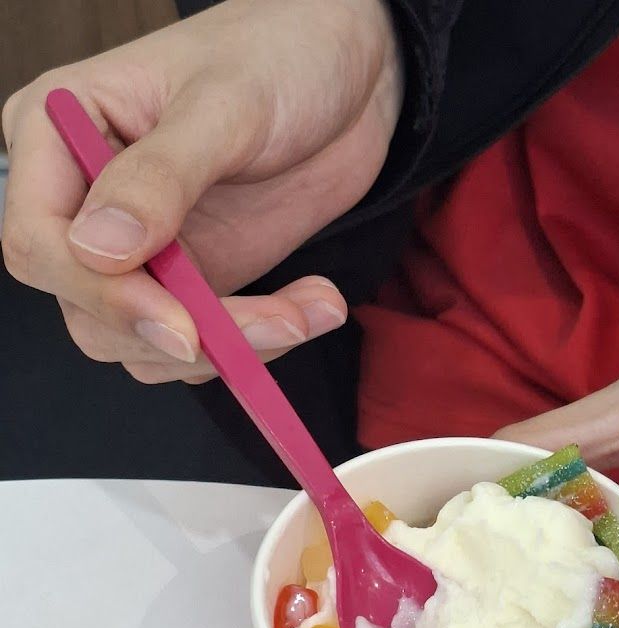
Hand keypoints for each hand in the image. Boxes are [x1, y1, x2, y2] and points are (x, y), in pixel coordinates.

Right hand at [1, 0, 402, 382]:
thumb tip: (98, 248)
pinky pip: (203, 346)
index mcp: (58, 137)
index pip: (38, 244)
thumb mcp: (223, 104)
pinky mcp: (195, 284)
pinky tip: (310, 309)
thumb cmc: (277, 55)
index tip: (181, 324)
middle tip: (272, 326)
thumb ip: (160, 175)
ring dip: (230, 348)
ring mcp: (142, 254)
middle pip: (90, 315)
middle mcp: (87, 205)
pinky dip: (257, 344)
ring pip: (147, 347)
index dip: (103, 297)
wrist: (345, 75)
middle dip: (181, 336)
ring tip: (308, 311)